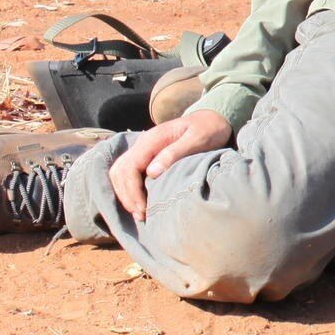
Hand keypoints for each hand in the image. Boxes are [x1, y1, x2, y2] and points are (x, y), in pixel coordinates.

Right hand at [109, 109, 232, 222]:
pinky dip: (129, 188)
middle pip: (120, 171)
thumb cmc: (208, 129)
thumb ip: (174, 153)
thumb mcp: (197, 139)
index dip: (132, 190)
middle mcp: (143, 144)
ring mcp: (144, 149)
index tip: (143, 208)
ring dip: (126, 193)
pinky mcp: (148, 156)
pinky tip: (139, 202)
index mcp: (152, 139)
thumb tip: (151, 172)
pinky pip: (130, 173)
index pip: (130, 167)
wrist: (213, 118)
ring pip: (121, 172)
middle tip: (140, 215)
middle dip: (127, 195)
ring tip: (139, 213)